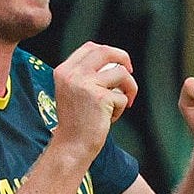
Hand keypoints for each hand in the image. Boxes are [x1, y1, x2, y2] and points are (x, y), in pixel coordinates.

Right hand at [52, 42, 138, 158]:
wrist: (71, 145)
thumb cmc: (75, 122)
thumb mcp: (72, 92)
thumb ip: (85, 75)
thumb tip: (114, 62)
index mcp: (64, 71)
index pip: (90, 47)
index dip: (108, 52)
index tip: (117, 63)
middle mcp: (73, 74)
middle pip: (106, 51)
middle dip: (123, 58)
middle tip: (130, 71)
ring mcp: (86, 84)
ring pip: (121, 73)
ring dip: (128, 88)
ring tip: (121, 104)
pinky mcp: (100, 97)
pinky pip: (122, 96)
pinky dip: (121, 108)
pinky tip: (110, 118)